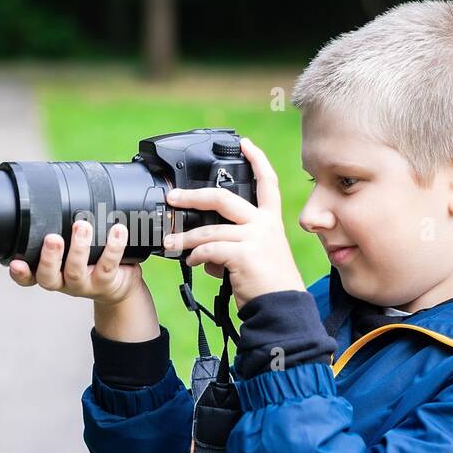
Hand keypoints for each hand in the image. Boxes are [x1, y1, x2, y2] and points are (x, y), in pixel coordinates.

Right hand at [8, 219, 143, 305]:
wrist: (119, 286)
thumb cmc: (91, 261)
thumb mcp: (72, 247)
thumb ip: (61, 227)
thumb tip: (58, 188)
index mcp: (51, 272)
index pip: (29, 276)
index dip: (20, 273)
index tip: (16, 263)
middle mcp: (63, 281)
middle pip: (49, 276)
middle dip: (50, 257)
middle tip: (53, 238)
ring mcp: (84, 285)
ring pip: (76, 271)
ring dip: (78, 248)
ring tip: (83, 226)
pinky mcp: (105, 283)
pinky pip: (108, 266)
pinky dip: (113, 247)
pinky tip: (117, 231)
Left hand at [163, 137, 304, 308]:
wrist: (281, 309)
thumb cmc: (268, 285)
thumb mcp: (257, 255)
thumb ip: (235, 243)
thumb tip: (202, 250)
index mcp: (270, 221)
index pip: (267, 182)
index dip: (257, 160)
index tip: (244, 143)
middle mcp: (264, 224)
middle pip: (223, 198)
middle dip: (193, 196)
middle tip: (172, 197)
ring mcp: (254, 238)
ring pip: (208, 230)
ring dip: (185, 237)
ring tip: (171, 243)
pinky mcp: (243, 254)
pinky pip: (208, 249)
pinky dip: (195, 256)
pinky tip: (190, 262)